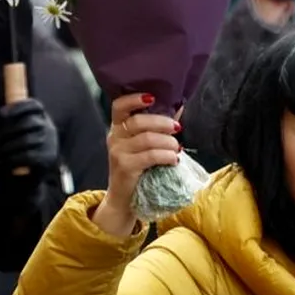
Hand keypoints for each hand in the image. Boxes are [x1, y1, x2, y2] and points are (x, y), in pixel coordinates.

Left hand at [0, 99, 58, 186]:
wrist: (29, 182)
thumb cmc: (19, 154)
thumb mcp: (18, 137)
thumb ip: (12, 124)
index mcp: (42, 119)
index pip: (35, 106)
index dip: (19, 106)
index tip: (1, 113)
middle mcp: (49, 129)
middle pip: (29, 122)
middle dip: (7, 132)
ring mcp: (51, 143)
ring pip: (27, 140)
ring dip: (7, 148)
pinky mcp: (48, 158)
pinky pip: (28, 156)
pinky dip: (12, 160)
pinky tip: (2, 164)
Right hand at [93, 94, 180, 236]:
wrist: (124, 197)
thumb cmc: (139, 166)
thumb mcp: (145, 143)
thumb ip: (159, 125)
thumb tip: (180, 105)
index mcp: (118, 127)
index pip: (119, 106)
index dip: (134, 99)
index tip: (152, 97)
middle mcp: (114, 137)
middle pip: (138, 121)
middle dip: (162, 122)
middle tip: (177, 128)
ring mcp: (117, 152)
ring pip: (147, 139)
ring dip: (168, 142)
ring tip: (177, 148)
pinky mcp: (125, 167)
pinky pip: (150, 156)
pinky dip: (166, 156)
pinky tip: (174, 159)